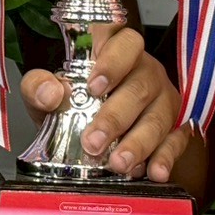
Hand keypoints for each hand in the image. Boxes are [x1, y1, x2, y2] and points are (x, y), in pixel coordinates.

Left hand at [21, 24, 199, 184]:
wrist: (93, 134)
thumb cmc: (72, 102)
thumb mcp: (47, 91)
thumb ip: (38, 85)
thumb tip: (50, 93)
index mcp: (114, 52)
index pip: (123, 42)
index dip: (112, 61)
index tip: (94, 85)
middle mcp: (144, 71)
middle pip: (139, 86)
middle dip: (115, 117)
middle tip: (93, 142)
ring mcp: (163, 98)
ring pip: (159, 117)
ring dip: (138, 142)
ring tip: (118, 163)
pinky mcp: (175, 126)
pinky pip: (176, 141)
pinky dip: (165, 158)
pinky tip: (153, 172)